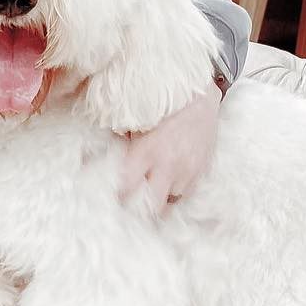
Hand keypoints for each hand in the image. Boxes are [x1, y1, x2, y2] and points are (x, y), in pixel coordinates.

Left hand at [117, 79, 222, 207]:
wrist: (198, 96)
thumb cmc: (163, 107)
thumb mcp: (137, 123)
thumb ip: (123, 144)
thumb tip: (104, 160)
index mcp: (146, 152)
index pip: (128, 189)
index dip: (121, 196)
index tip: (118, 197)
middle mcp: (167, 165)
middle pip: (152, 206)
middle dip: (141, 209)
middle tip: (135, 206)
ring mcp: (187, 170)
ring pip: (170, 202)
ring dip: (161, 200)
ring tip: (153, 193)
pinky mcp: (201, 170)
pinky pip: (187, 193)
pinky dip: (177, 192)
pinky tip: (170, 185)